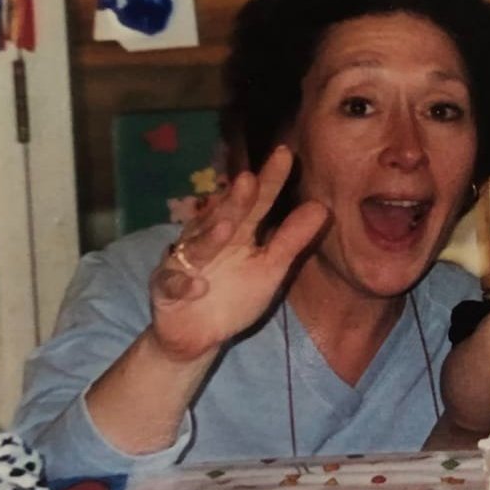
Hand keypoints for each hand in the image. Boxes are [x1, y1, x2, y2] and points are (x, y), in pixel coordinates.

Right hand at [148, 146, 329, 361]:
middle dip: (235, 200)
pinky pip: (173, 283)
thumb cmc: (235, 294)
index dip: (270, 180)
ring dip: (210, 237)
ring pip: (197, 246)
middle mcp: (210, 238)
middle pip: (224, 216)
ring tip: (226, 227)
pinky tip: (197, 286)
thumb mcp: (270, 268)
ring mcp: (187, 261)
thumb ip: (291, 239)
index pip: (257, 202)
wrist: (198, 334)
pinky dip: (184, 284)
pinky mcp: (166, 288)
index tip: (286, 154)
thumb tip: (322, 207)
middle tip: (249, 179)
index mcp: (239, 231)